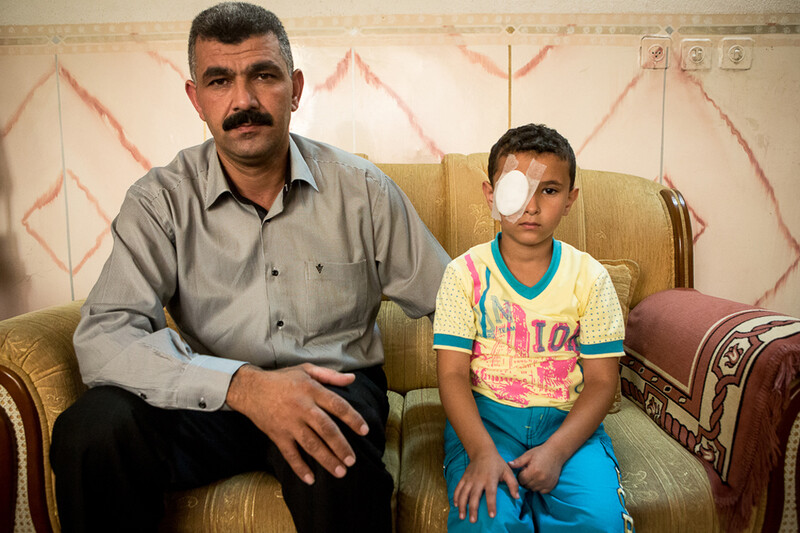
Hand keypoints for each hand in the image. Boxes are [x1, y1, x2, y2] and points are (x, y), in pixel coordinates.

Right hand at [225, 363, 368, 484]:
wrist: (251, 389)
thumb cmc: (282, 379)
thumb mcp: (306, 370)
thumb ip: (330, 375)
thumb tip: (352, 379)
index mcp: (312, 391)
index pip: (338, 405)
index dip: (353, 419)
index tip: (364, 431)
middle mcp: (302, 408)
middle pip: (326, 429)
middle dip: (341, 446)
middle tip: (352, 460)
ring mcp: (289, 423)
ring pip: (311, 444)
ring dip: (326, 459)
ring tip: (340, 472)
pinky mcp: (278, 435)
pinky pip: (290, 454)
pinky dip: (299, 467)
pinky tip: (310, 479)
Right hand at [453, 450, 518, 522]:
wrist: (482, 451)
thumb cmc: (497, 463)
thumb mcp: (507, 471)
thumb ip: (513, 484)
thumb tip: (517, 497)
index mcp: (490, 478)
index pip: (491, 493)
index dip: (491, 504)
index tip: (491, 515)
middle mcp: (478, 479)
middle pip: (474, 496)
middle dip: (473, 509)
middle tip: (473, 520)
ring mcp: (470, 479)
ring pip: (464, 493)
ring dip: (462, 505)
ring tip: (462, 516)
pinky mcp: (464, 477)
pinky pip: (458, 488)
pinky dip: (455, 496)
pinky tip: (455, 505)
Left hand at [508, 444, 563, 492]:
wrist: (556, 453)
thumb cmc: (541, 452)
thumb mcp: (528, 455)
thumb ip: (518, 461)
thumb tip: (508, 465)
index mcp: (533, 471)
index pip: (521, 480)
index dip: (520, 475)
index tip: (523, 470)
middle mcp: (540, 479)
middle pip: (526, 485)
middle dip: (525, 480)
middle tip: (529, 472)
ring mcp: (547, 483)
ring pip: (533, 489)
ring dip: (532, 484)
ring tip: (534, 475)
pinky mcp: (551, 486)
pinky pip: (542, 491)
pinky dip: (539, 487)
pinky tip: (540, 479)